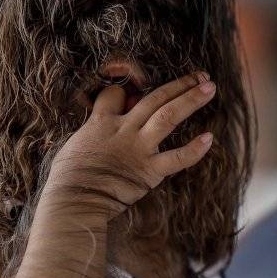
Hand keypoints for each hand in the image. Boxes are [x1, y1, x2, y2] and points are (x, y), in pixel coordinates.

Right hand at [45, 72, 216, 216]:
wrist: (73, 201)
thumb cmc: (67, 179)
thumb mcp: (75, 146)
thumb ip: (92, 133)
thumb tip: (98, 130)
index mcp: (101, 122)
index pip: (117, 94)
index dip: (127, 91)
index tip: (137, 93)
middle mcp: (123, 130)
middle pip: (154, 98)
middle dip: (178, 85)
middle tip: (200, 76)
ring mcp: (138, 148)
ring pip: (168, 116)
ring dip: (190, 100)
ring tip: (209, 87)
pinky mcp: (149, 171)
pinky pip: (176, 158)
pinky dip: (194, 150)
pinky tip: (209, 138)